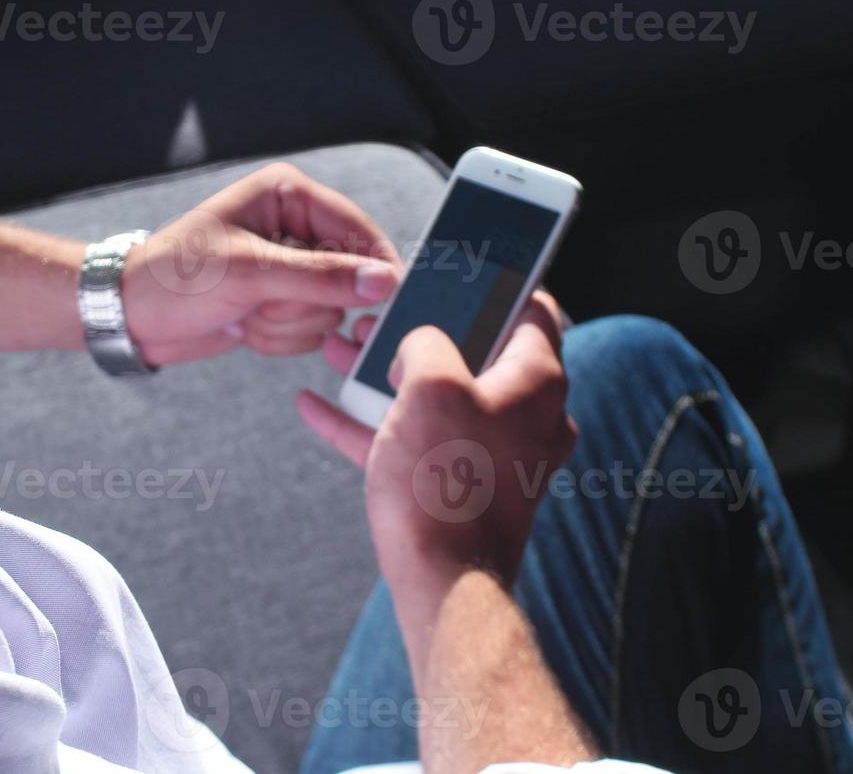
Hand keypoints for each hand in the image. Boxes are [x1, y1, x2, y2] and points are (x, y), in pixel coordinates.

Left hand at [120, 163, 402, 365]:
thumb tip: (383, 281)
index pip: (357, 228)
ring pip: (330, 311)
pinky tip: (243, 327)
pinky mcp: (280, 301)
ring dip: (287, 324)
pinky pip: (310, 330)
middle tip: (260, 302)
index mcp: (287, 195)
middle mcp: (295, 227)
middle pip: (348, 277)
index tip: (379, 299)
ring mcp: (289, 268)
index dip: (372, 265)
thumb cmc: (176, 278)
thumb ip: (319, 277)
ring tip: (244, 313)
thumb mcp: (248, 273)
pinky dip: (278, 338)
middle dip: (303, 303)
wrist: (132, 316)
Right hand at [294, 294, 575, 658]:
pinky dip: (370, 423)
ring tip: (339, 350)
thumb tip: (420, 344)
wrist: (442, 582)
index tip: (465, 270)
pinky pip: (413, 442)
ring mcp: (494, 454)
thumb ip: (425, 343)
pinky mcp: (461, 487)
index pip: (534, 311)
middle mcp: (526, 416)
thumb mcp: (429, 385)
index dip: (499, 284)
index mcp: (536, 380)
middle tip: (382, 313)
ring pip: (436, 397)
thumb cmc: (445, 480)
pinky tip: (316, 407)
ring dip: (384, 373)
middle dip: (419, 331)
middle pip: (473, 354)